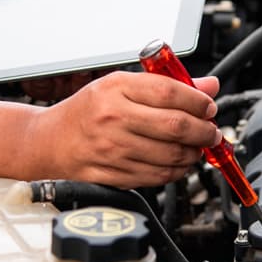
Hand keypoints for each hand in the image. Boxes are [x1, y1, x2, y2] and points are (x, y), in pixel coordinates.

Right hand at [25, 71, 220, 188]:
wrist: (50, 141)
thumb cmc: (87, 110)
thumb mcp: (121, 86)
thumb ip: (166, 85)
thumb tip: (208, 86)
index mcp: (116, 89)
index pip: (169, 92)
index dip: (198, 101)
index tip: (208, 107)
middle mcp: (113, 118)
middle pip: (175, 125)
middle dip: (204, 131)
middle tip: (211, 131)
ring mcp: (113, 149)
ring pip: (171, 155)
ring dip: (193, 153)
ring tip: (196, 147)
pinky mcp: (114, 174)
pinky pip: (157, 176)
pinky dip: (176, 171)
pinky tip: (178, 162)